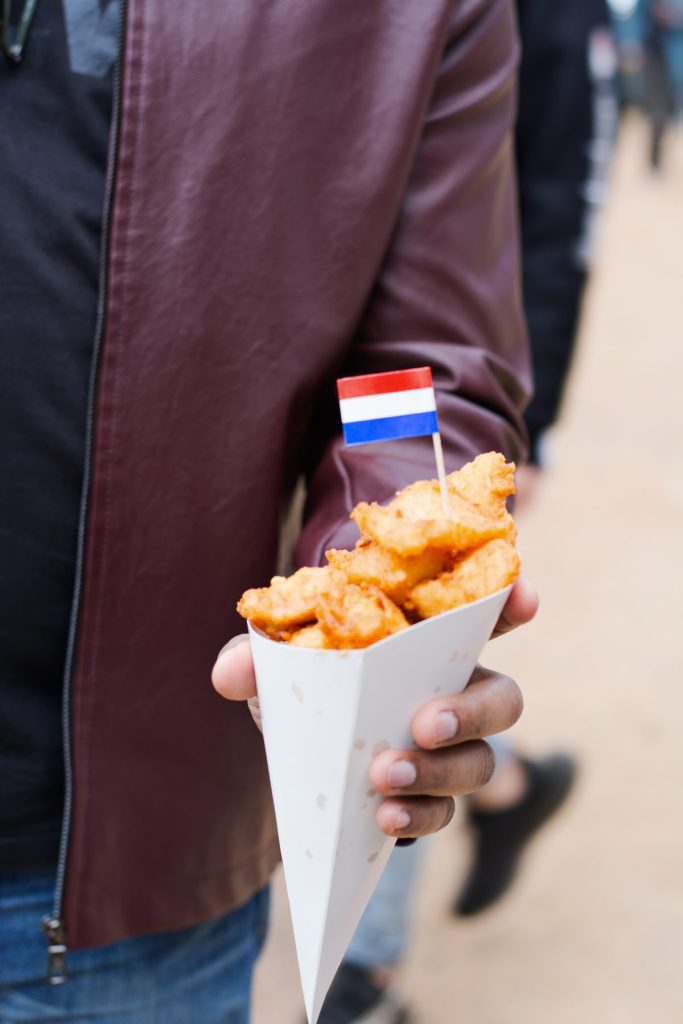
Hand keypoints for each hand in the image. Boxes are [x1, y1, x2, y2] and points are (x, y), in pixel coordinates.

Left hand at [212, 577, 537, 837]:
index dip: (512, 604)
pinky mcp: (425, 796)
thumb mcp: (274, 662)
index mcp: (426, 641)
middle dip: (475, 712)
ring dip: (440, 773)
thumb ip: (252, 657)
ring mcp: (445, 749)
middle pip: (502, 699)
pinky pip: (445, 811)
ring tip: (384, 777)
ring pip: (480, 762)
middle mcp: (451, 690)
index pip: (483, 616)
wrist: (292, 745)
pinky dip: (420, 814)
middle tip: (425, 723)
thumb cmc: (302, 678)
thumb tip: (231, 673)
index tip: (525, 596)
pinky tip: (384, 817)